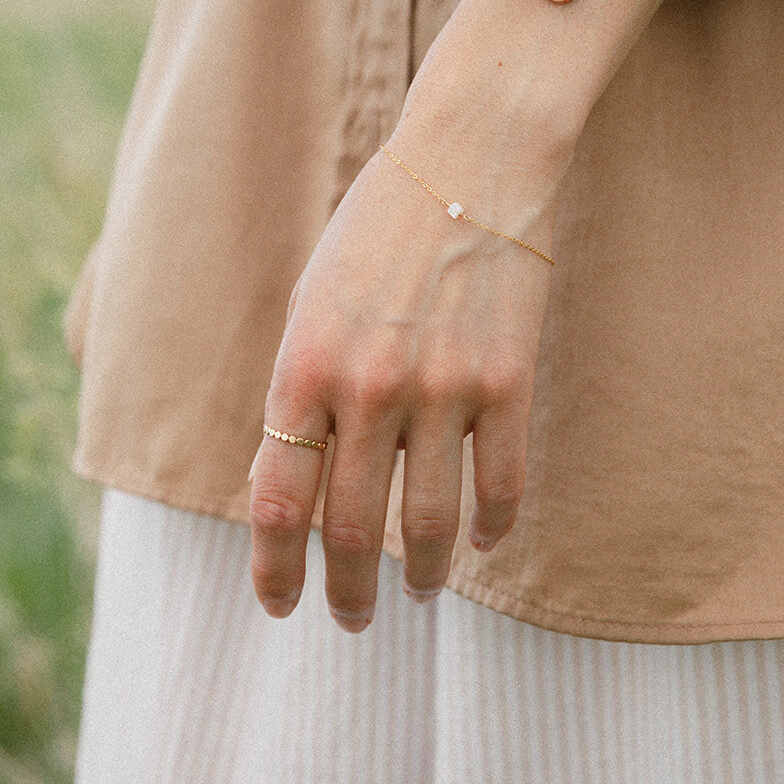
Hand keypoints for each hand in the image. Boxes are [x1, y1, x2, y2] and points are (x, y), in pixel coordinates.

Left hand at [247, 140, 558, 629]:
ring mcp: (443, 388)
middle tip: (351, 619)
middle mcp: (367, 387)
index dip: (275, 568)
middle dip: (347, 591)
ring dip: (418, 575)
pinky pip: (501, 489)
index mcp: (303, 365)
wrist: (466, 165)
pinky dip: (490, 530)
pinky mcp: (507, 382)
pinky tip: (482, 543)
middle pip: (352, 528)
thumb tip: (298, 489)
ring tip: (414, 592)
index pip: (277, 500)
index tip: (283, 605)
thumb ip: (301, 395)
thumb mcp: (311, 306)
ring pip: (427, 525)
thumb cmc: (375, 233)